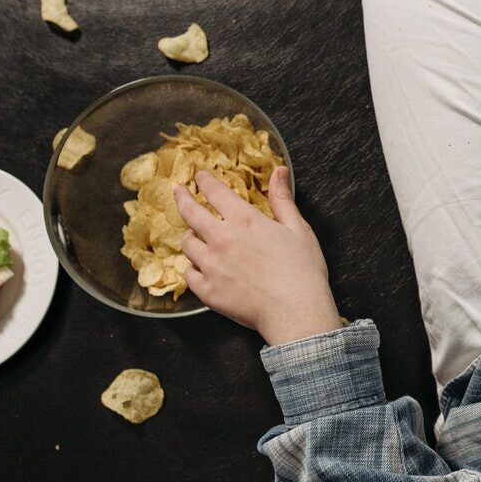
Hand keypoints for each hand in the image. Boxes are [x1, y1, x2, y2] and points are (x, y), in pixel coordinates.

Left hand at [173, 166, 341, 345]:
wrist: (295, 310)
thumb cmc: (302, 270)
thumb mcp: (298, 228)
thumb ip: (283, 199)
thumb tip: (279, 170)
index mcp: (244, 221)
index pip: (216, 193)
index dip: (205, 182)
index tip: (199, 176)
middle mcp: (222, 240)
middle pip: (191, 214)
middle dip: (182, 198)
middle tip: (178, 192)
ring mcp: (211, 266)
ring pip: (187, 244)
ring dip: (190, 236)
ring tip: (194, 236)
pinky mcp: (208, 291)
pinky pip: (188, 275)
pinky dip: (192, 268)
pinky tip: (198, 267)